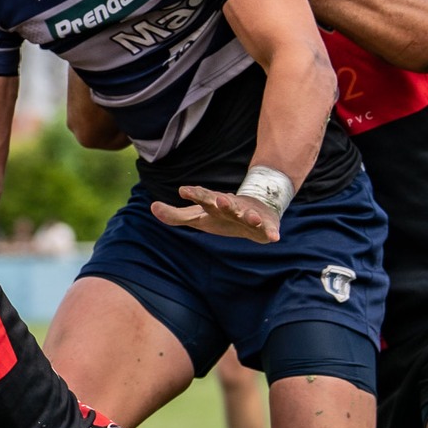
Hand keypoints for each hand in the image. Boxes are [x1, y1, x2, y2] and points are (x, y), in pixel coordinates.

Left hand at [151, 185, 280, 242]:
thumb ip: (175, 215)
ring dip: (249, 215)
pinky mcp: (263, 226)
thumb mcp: (197, 217)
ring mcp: (248, 215)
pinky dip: (270, 232)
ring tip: (250, 217)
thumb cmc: (220, 215)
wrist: (257, 208)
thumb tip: (152, 207)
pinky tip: (274, 237)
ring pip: (248, 215)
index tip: (183, 190)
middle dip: (222, 201)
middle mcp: (231, 207)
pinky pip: (267, 229)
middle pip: (225, 203)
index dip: (194, 194)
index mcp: (214, 205)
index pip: (202, 197)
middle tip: (218, 199)